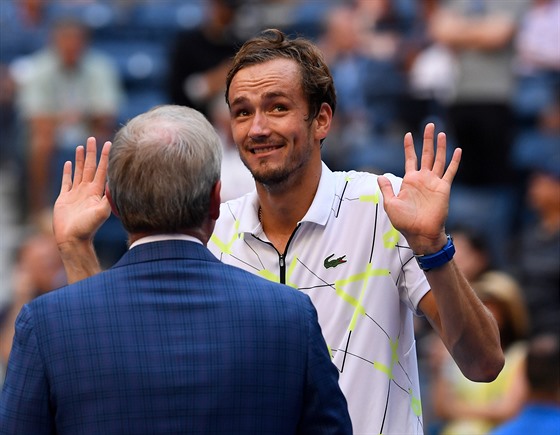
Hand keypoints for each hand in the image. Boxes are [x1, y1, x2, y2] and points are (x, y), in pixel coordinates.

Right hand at [53, 137, 111, 248]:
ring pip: (78, 172)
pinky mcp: (64, 199)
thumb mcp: (101, 213)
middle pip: (89, 167)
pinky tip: (68, 163)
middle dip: (91, 153)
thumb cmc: (88, 228)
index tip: (109, 144)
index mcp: (97, 192)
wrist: (73, 240)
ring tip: (81, 146)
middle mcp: (87, 191)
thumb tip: (114, 185)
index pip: (102, 170)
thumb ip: (107, 199)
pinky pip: (66, 182)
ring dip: (79, 159)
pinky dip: (67, 172)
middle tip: (93, 138)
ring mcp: (76, 194)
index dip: (105, 157)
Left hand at [377, 123, 460, 253]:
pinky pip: (450, 171)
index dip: (409, 147)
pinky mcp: (444, 188)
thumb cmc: (404, 221)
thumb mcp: (391, 204)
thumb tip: (380, 176)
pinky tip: (458, 150)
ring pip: (438, 159)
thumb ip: (386, 189)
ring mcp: (434, 182)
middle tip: (430, 125)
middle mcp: (423, 179)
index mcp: (410, 180)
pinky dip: (454, 161)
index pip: (410, 159)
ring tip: (441, 132)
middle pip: (426, 154)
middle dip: (427, 139)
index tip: (408, 134)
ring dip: (440, 146)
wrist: (420, 233)